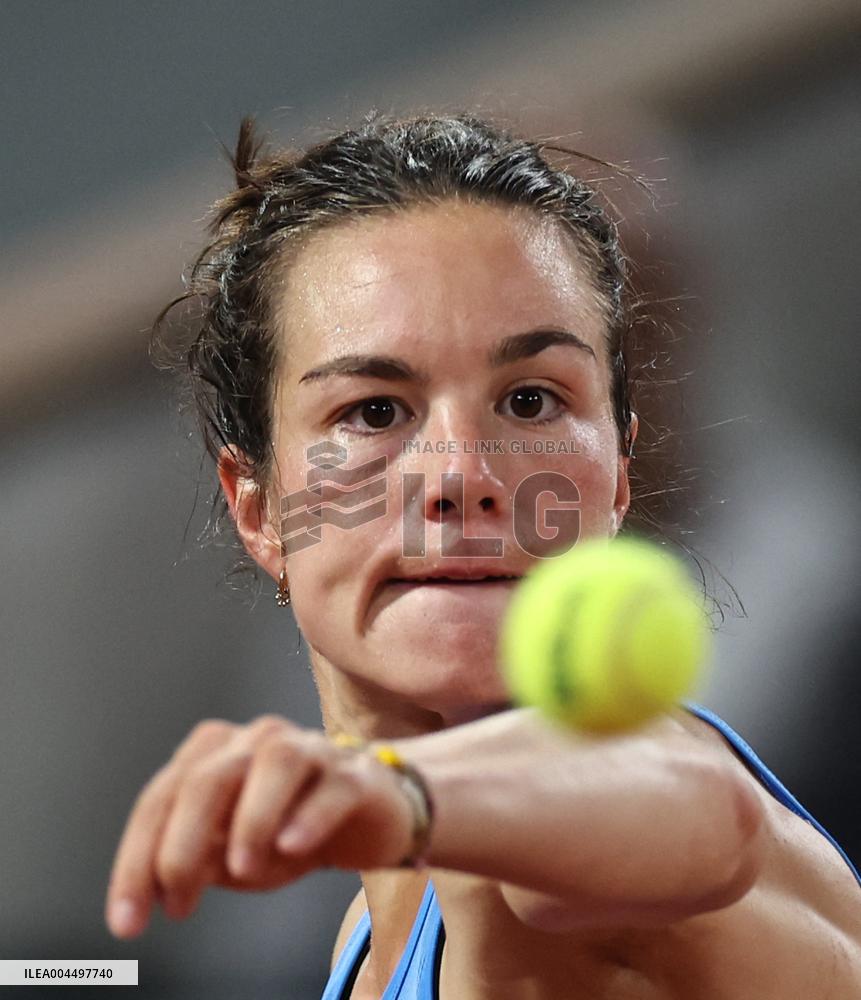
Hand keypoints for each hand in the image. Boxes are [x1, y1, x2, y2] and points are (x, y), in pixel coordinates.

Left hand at [105, 715, 415, 938]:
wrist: (369, 815)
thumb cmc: (289, 830)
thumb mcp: (233, 855)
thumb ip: (199, 861)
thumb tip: (166, 883)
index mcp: (217, 753)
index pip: (164, 797)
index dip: (138, 858)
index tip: (129, 919)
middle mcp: (259, 740)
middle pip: (210, 778)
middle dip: (182, 845)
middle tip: (178, 905)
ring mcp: (312, 751)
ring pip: (275, 764)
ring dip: (250, 819)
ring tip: (241, 871)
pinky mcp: (357, 775)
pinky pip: (333, 787)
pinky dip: (310, 816)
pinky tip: (292, 845)